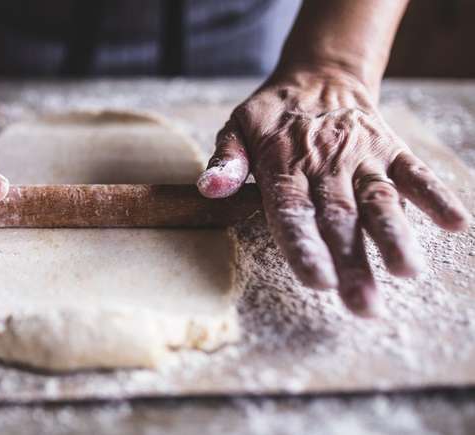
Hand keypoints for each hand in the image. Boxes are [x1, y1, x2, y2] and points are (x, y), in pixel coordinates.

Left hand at [197, 69, 469, 315]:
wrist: (319, 76)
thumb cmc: (271, 117)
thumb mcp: (237, 128)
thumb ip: (226, 160)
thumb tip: (209, 189)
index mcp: (284, 166)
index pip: (293, 212)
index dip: (305, 247)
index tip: (318, 281)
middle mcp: (325, 165)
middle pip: (340, 218)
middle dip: (352, 262)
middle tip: (363, 305)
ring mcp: (362, 157)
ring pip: (380, 200)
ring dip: (395, 236)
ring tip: (408, 272)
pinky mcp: (391, 149)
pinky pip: (416, 172)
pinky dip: (435, 195)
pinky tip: (454, 223)